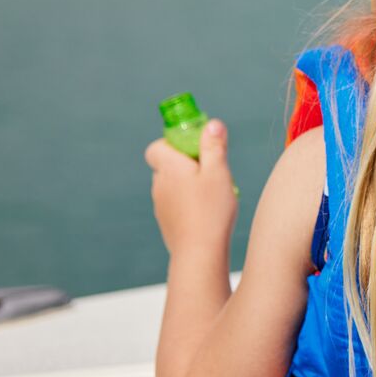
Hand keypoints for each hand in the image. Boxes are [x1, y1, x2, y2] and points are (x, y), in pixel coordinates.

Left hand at [145, 118, 237, 258]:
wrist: (198, 253)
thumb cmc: (211, 210)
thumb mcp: (219, 172)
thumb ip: (214, 146)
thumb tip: (212, 123)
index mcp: (169, 168)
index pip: (156, 147)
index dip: (173, 142)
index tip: (195, 144)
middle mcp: (160, 184)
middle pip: (168, 164)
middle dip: (187, 161)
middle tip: (213, 167)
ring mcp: (161, 205)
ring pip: (173, 184)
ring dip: (189, 181)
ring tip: (214, 191)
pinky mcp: (167, 221)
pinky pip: (175, 202)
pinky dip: (188, 200)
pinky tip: (208, 209)